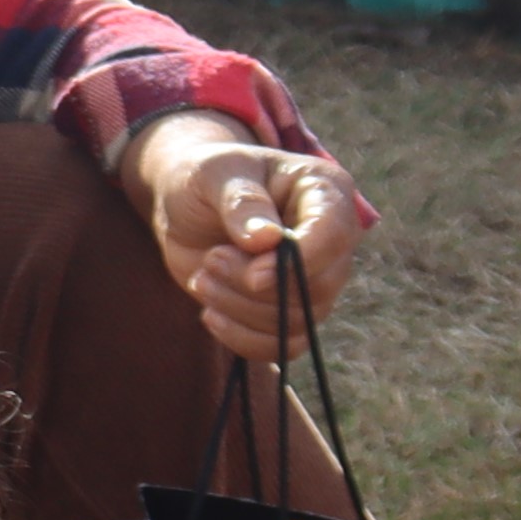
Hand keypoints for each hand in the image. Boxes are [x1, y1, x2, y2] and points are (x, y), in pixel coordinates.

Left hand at [125, 116, 371, 364]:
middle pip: (318, 287)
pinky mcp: (292, 308)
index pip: (334, 234)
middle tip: (210, 261)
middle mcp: (332, 238)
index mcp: (325, 190)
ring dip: (240, 308)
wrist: (185, 206)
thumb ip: (240, 201)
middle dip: (255, 287)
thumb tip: (267, 239)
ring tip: (202, 276)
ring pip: (298, 320)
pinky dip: (243, 338)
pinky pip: (284, 345)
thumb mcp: (212, 174)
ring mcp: (316, 277)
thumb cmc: (204, 180)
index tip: (252, 274)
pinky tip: (210, 313)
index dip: (297, 262)